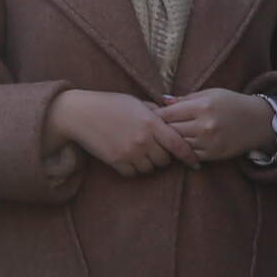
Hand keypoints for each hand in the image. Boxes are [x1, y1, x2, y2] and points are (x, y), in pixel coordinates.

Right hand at [51, 89, 182, 175]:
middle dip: (163, 156)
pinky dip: (133, 168)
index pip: (178, 144)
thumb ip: (155, 112)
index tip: (196, 163)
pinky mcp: (116, 162)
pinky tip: (127, 157)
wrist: (80, 113)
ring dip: (148, 163)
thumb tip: (173, 118)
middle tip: (155, 149)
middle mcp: (143, 139)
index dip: (189, 156)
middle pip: (164, 160)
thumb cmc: (109, 104)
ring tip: (138, 151)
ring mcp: (129, 152)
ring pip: (149, 169)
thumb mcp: (135, 102)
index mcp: (151, 122)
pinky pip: (133, 173)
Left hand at [158, 88, 276, 162]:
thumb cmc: (232, 103)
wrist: (258, 121)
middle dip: (159, 129)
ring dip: (169, 141)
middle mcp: (205, 125)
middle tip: (148, 129)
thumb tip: (162, 100)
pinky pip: (189, 154)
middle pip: (170, 130)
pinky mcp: (213, 154)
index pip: (168, 113)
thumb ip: (186, 99)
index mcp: (202, 106)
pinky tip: (178, 146)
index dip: (155, 115)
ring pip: (178, 144)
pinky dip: (182, 150)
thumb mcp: (211, 93)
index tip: (147, 116)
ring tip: (161, 138)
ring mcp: (209, 142)